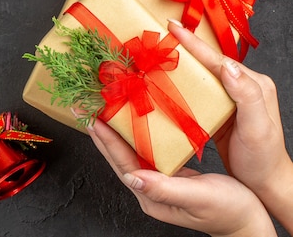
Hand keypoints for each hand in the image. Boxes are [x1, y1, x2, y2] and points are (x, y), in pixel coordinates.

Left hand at [88, 120, 275, 236]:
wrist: (250, 223)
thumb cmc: (230, 212)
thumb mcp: (199, 197)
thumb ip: (165, 188)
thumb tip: (133, 177)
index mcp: (152, 196)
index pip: (122, 163)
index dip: (106, 140)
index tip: (92, 119)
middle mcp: (150, 189)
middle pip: (118, 157)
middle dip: (102, 133)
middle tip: (84, 110)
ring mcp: (158, 182)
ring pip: (129, 152)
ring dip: (115, 132)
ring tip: (101, 111)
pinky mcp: (169, 175)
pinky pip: (145, 151)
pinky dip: (135, 135)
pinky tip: (132, 123)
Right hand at [168, 20, 292, 231]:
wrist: (264, 182)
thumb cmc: (263, 159)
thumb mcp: (257, 128)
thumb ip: (246, 96)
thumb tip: (228, 66)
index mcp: (253, 84)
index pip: (219, 60)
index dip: (194, 43)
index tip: (172, 27)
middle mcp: (242, 85)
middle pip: (208, 62)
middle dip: (184, 46)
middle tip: (159, 33)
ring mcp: (229, 97)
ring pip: (200, 74)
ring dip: (180, 63)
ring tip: (157, 52)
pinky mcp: (219, 109)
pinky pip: (197, 89)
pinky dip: (181, 81)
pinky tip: (166, 80)